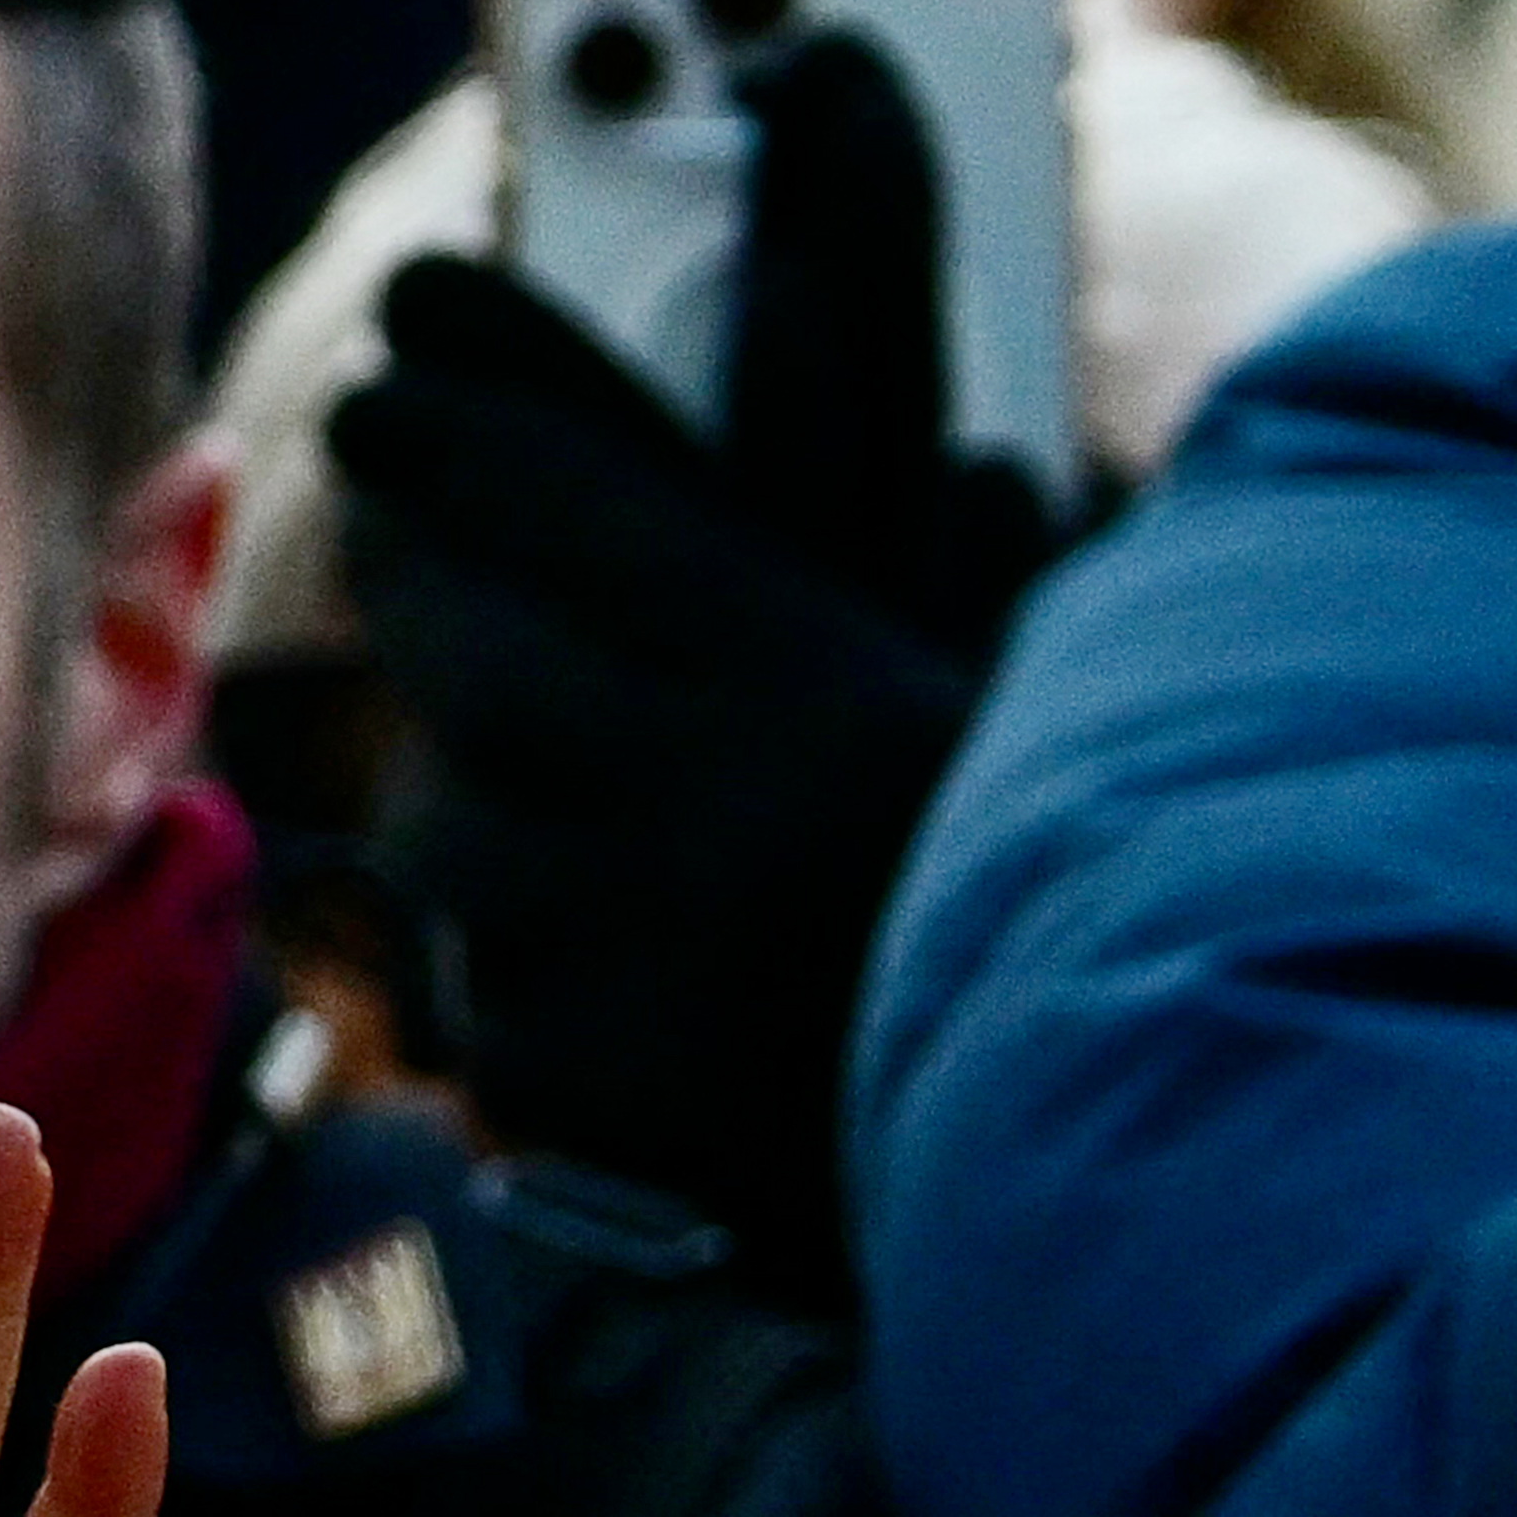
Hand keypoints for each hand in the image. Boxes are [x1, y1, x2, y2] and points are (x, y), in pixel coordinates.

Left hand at [327, 35, 1061, 1305]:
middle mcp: (704, 826)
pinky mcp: (577, 1102)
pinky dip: (520, 945)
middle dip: (433, 554)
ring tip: (533, 744)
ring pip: (458, 818)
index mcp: (832, 696)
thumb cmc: (1092, 885)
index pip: (599, 511)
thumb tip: (933, 337)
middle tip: (396, 483)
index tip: (400, 340)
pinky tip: (588, 937)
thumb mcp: (1055, 675)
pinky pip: (485, 981)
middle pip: (486, 649)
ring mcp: (622, 973)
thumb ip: (966, 510)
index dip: (484, 413)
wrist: (1120, 1178)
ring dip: (478, 771)